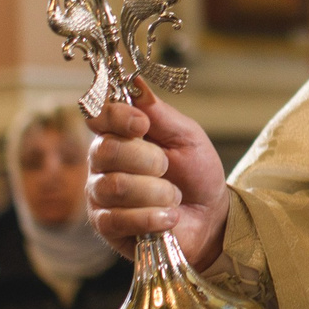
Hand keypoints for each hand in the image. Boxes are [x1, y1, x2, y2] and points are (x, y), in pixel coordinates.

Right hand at [87, 89, 228, 268]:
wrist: (210, 216)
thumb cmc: (196, 173)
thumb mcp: (187, 137)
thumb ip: (160, 113)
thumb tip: (136, 82)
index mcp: (119, 134)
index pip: (98, 116)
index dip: (117, 118)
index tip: (142, 123)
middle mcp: (102, 163)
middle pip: (106, 150)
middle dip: (149, 159)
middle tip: (167, 167)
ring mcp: (100, 195)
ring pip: (116, 186)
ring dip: (157, 192)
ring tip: (173, 197)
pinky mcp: (106, 226)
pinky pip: (119, 219)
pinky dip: (153, 217)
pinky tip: (169, 218)